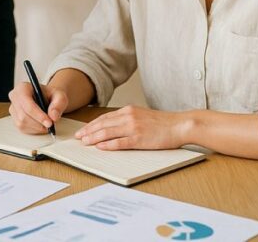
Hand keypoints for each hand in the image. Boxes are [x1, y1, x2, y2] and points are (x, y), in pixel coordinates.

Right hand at [8, 80, 67, 133]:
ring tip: (46, 123)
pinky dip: (34, 130)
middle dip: (39, 123)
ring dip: (37, 127)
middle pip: (23, 115)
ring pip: (22, 123)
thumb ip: (59, 104)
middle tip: (51, 124)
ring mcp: (13, 109)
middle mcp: (15, 97)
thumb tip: (53, 116)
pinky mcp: (15, 119)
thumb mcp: (59, 96)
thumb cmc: (51, 96)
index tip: (49, 122)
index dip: (38, 115)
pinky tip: (40, 125)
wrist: (47, 99)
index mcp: (22, 88)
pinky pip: (23, 129)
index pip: (27, 103)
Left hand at [74, 105, 189, 150]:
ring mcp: (133, 127)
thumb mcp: (142, 115)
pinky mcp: (140, 138)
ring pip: (107, 132)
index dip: (91, 124)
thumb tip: (113, 126)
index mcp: (128, 110)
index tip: (82, 130)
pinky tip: (100, 147)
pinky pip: (120, 142)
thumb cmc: (163, 123)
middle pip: (102, 124)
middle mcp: (128, 116)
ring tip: (84, 142)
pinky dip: (108, 145)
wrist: (179, 125)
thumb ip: (128, 118)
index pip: (104, 117)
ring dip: (94, 137)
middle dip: (88, 131)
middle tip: (78, 137)